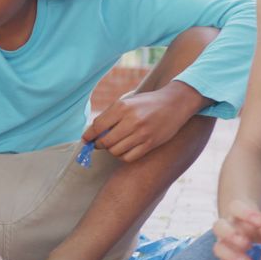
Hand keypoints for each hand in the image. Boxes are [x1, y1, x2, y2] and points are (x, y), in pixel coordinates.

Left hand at [83, 82, 202, 161]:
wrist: (175, 103)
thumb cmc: (147, 103)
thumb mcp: (127, 102)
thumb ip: (110, 116)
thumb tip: (93, 133)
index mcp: (122, 107)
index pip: (97, 126)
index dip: (89, 135)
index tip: (85, 140)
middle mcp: (131, 120)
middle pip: (105, 141)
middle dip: (99, 144)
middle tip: (99, 143)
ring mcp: (142, 133)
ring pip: (115, 151)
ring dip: (111, 150)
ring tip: (114, 145)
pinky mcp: (150, 144)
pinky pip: (128, 157)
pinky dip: (122, 156)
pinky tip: (124, 149)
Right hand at [212, 200, 260, 259]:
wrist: (255, 234)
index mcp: (240, 215)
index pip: (235, 207)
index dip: (244, 213)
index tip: (260, 221)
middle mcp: (228, 228)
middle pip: (218, 226)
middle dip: (231, 236)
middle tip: (248, 244)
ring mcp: (225, 243)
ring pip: (217, 247)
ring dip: (231, 256)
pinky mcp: (226, 259)